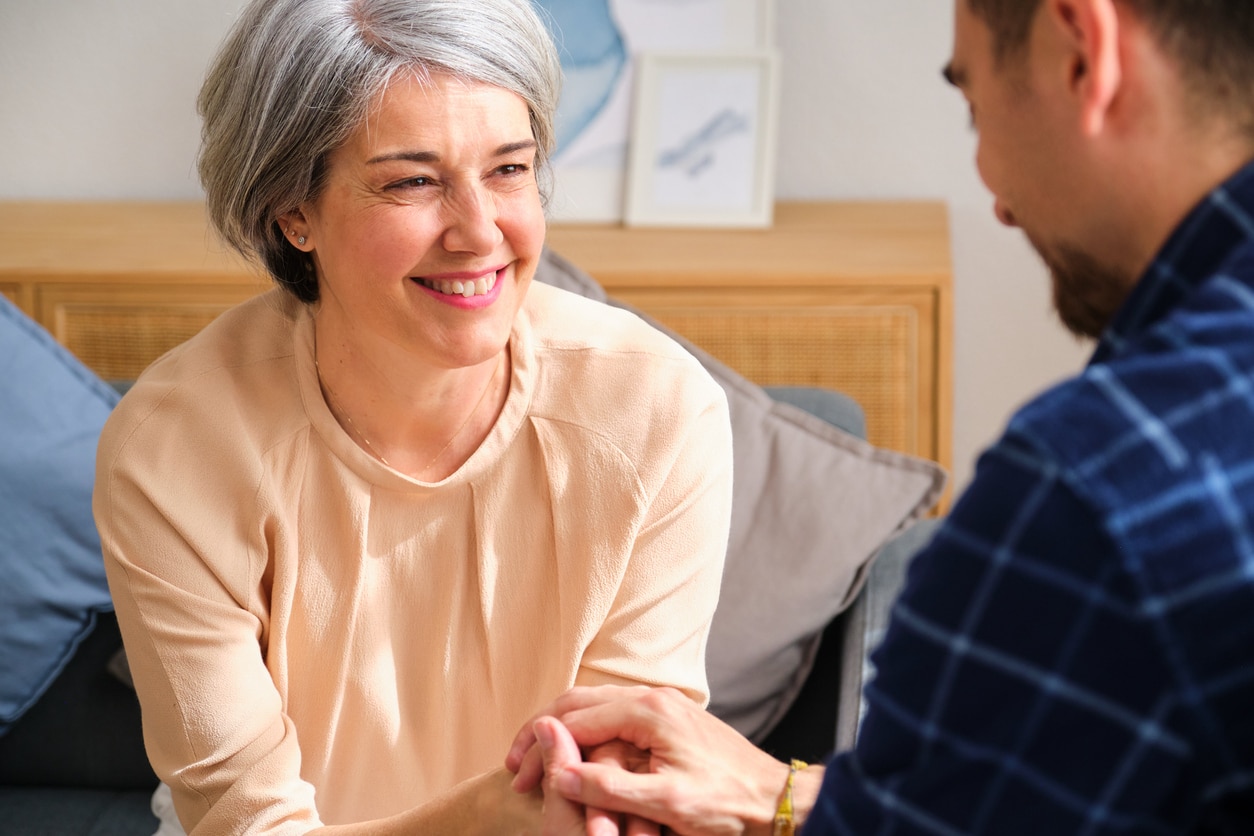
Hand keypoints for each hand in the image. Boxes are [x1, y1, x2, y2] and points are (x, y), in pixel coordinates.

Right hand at [509, 686, 793, 835]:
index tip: (517, 777)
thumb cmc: (729, 803)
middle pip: (579, 703)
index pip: (574, 718)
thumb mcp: (665, 803)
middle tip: (516, 768)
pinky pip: (615, 716)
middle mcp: (652, 697)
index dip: (540, 747)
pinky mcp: (669, 719)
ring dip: (563, 733)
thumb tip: (557, 773)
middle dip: (542, 733)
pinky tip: (577, 757)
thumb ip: (608, 787)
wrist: (778, 799)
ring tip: (539, 763)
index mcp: (648, 711)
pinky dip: (587, 734)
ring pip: (595, 706)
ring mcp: (662, 705)